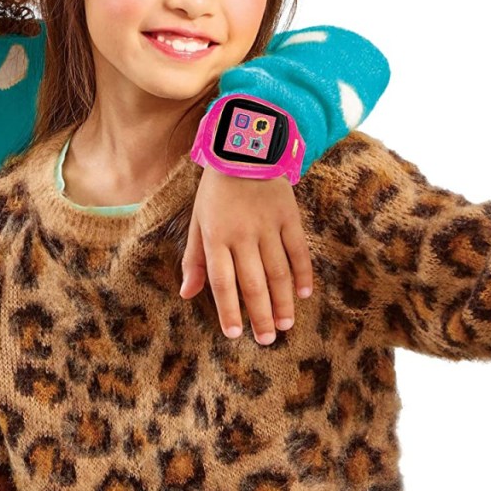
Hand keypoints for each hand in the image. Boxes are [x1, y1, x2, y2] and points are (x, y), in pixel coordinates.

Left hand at [183, 167, 312, 344]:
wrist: (244, 150)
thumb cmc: (216, 191)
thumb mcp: (197, 220)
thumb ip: (194, 259)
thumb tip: (186, 294)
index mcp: (216, 236)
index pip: (222, 282)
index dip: (228, 310)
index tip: (234, 334)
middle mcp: (242, 234)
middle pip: (253, 283)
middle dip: (260, 315)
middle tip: (267, 340)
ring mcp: (268, 225)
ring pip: (278, 272)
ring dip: (283, 302)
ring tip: (286, 325)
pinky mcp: (290, 216)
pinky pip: (298, 250)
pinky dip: (303, 274)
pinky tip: (304, 294)